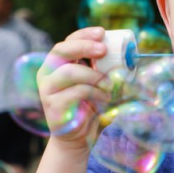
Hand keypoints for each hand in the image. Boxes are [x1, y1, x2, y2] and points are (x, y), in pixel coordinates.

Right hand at [37, 27, 110, 150]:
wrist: (79, 139)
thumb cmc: (90, 108)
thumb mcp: (98, 84)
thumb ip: (104, 69)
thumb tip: (126, 54)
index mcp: (58, 64)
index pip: (67, 42)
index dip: (83, 34)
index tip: (102, 33)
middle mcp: (48, 73)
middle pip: (61, 50)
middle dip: (84, 46)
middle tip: (103, 50)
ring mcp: (47, 89)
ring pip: (70, 71)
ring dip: (94, 76)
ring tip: (109, 86)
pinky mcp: (52, 105)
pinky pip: (76, 92)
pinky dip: (94, 93)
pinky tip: (103, 100)